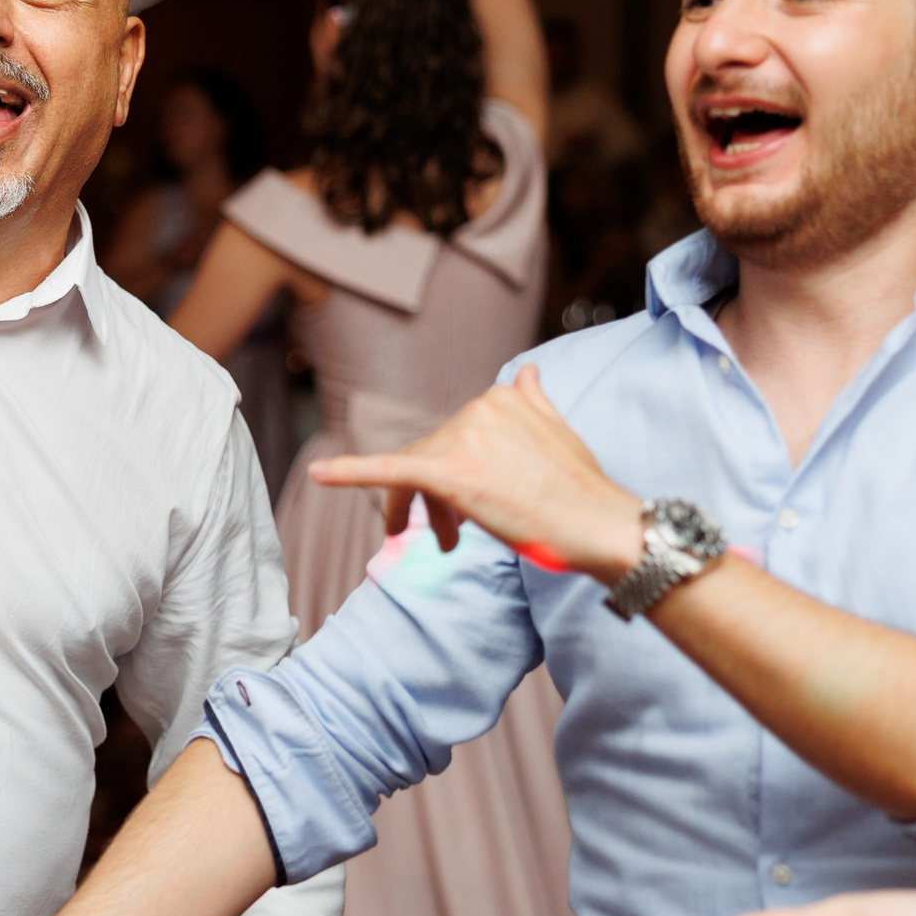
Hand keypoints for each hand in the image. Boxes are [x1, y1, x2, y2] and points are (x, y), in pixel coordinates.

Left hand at [309, 364, 640, 578]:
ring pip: (417, 473)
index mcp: (499, 396)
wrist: (599, 524)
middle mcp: (477, 408)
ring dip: (424, 511)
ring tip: (443, 545)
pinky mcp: (447, 472)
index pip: (453, 435)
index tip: (466, 509)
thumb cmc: (580, 489)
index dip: (452, 474)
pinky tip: (317, 474)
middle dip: (437, 499)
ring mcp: (461, 438)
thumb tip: (526, 371)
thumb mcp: (559, 430)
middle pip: (431, 454)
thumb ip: (533, 401)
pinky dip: (348, 471)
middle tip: (447, 539)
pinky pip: (389, 470)